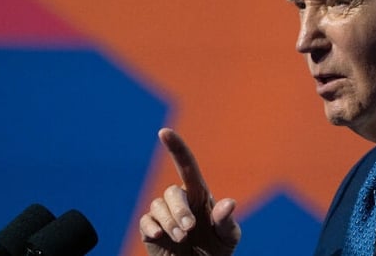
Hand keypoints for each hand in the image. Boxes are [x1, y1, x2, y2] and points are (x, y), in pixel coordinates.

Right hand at [140, 128, 240, 255]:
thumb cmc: (217, 250)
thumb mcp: (228, 237)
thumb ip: (227, 221)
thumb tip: (229, 203)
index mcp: (199, 194)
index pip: (186, 165)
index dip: (176, 147)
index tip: (164, 132)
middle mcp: (180, 200)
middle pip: (172, 192)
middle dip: (180, 211)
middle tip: (190, 230)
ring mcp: (164, 214)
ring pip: (158, 205)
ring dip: (170, 222)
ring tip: (182, 239)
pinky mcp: (150, 229)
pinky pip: (146, 220)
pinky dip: (152, 227)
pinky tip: (159, 236)